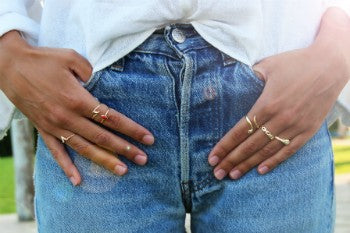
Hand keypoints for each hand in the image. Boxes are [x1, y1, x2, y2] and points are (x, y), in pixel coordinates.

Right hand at [0, 31, 154, 185]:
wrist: (9, 65)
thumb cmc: (43, 60)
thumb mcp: (71, 58)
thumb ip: (91, 72)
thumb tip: (99, 84)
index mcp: (77, 99)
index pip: (112, 118)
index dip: (131, 129)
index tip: (148, 139)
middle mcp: (68, 117)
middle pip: (102, 137)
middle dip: (125, 149)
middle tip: (143, 159)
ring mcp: (55, 126)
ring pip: (84, 148)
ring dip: (104, 161)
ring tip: (122, 171)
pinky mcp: (43, 130)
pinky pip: (56, 153)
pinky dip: (66, 167)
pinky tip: (78, 180)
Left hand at [207, 6, 349, 179]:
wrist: (332, 65)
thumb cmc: (297, 62)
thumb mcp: (268, 65)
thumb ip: (250, 77)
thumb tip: (233, 82)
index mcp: (267, 103)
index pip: (240, 131)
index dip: (225, 146)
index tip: (212, 158)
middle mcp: (280, 119)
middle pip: (250, 145)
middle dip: (231, 160)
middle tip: (218, 173)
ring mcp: (295, 126)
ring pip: (267, 151)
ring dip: (249, 164)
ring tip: (233, 175)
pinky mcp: (308, 131)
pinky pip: (289, 150)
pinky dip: (274, 161)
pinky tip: (261, 171)